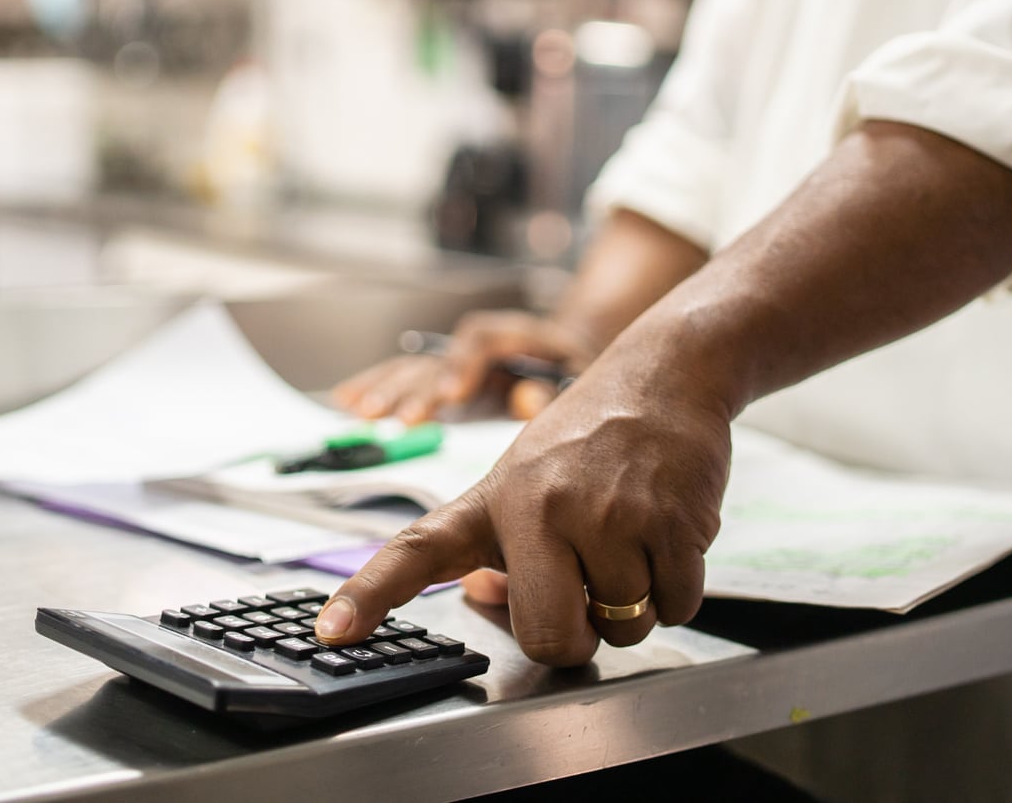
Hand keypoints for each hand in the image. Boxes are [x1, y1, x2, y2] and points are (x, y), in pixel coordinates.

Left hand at [315, 341, 731, 665]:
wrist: (667, 374)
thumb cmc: (590, 435)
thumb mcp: (526, 475)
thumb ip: (500, 541)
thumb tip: (486, 593)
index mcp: (494, 499)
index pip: (417, 551)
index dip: (370, 595)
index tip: (332, 632)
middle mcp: (542, 508)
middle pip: (551, 637)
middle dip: (578, 634)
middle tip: (589, 591)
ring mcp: (609, 516)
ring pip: (624, 627)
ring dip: (636, 601)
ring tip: (632, 535)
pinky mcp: (670, 522)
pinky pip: (676, 606)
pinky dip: (678, 589)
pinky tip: (668, 533)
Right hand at [331, 310, 599, 423]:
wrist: (568, 352)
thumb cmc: (575, 371)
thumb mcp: (579, 376)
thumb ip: (552, 389)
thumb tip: (528, 398)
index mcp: (514, 336)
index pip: (482, 339)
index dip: (463, 363)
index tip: (452, 393)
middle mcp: (476, 345)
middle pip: (438, 358)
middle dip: (415, 388)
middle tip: (398, 419)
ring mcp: (454, 358)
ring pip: (413, 367)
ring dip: (384, 388)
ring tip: (357, 411)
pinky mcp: (440, 374)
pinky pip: (402, 375)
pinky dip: (373, 385)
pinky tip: (343, 399)